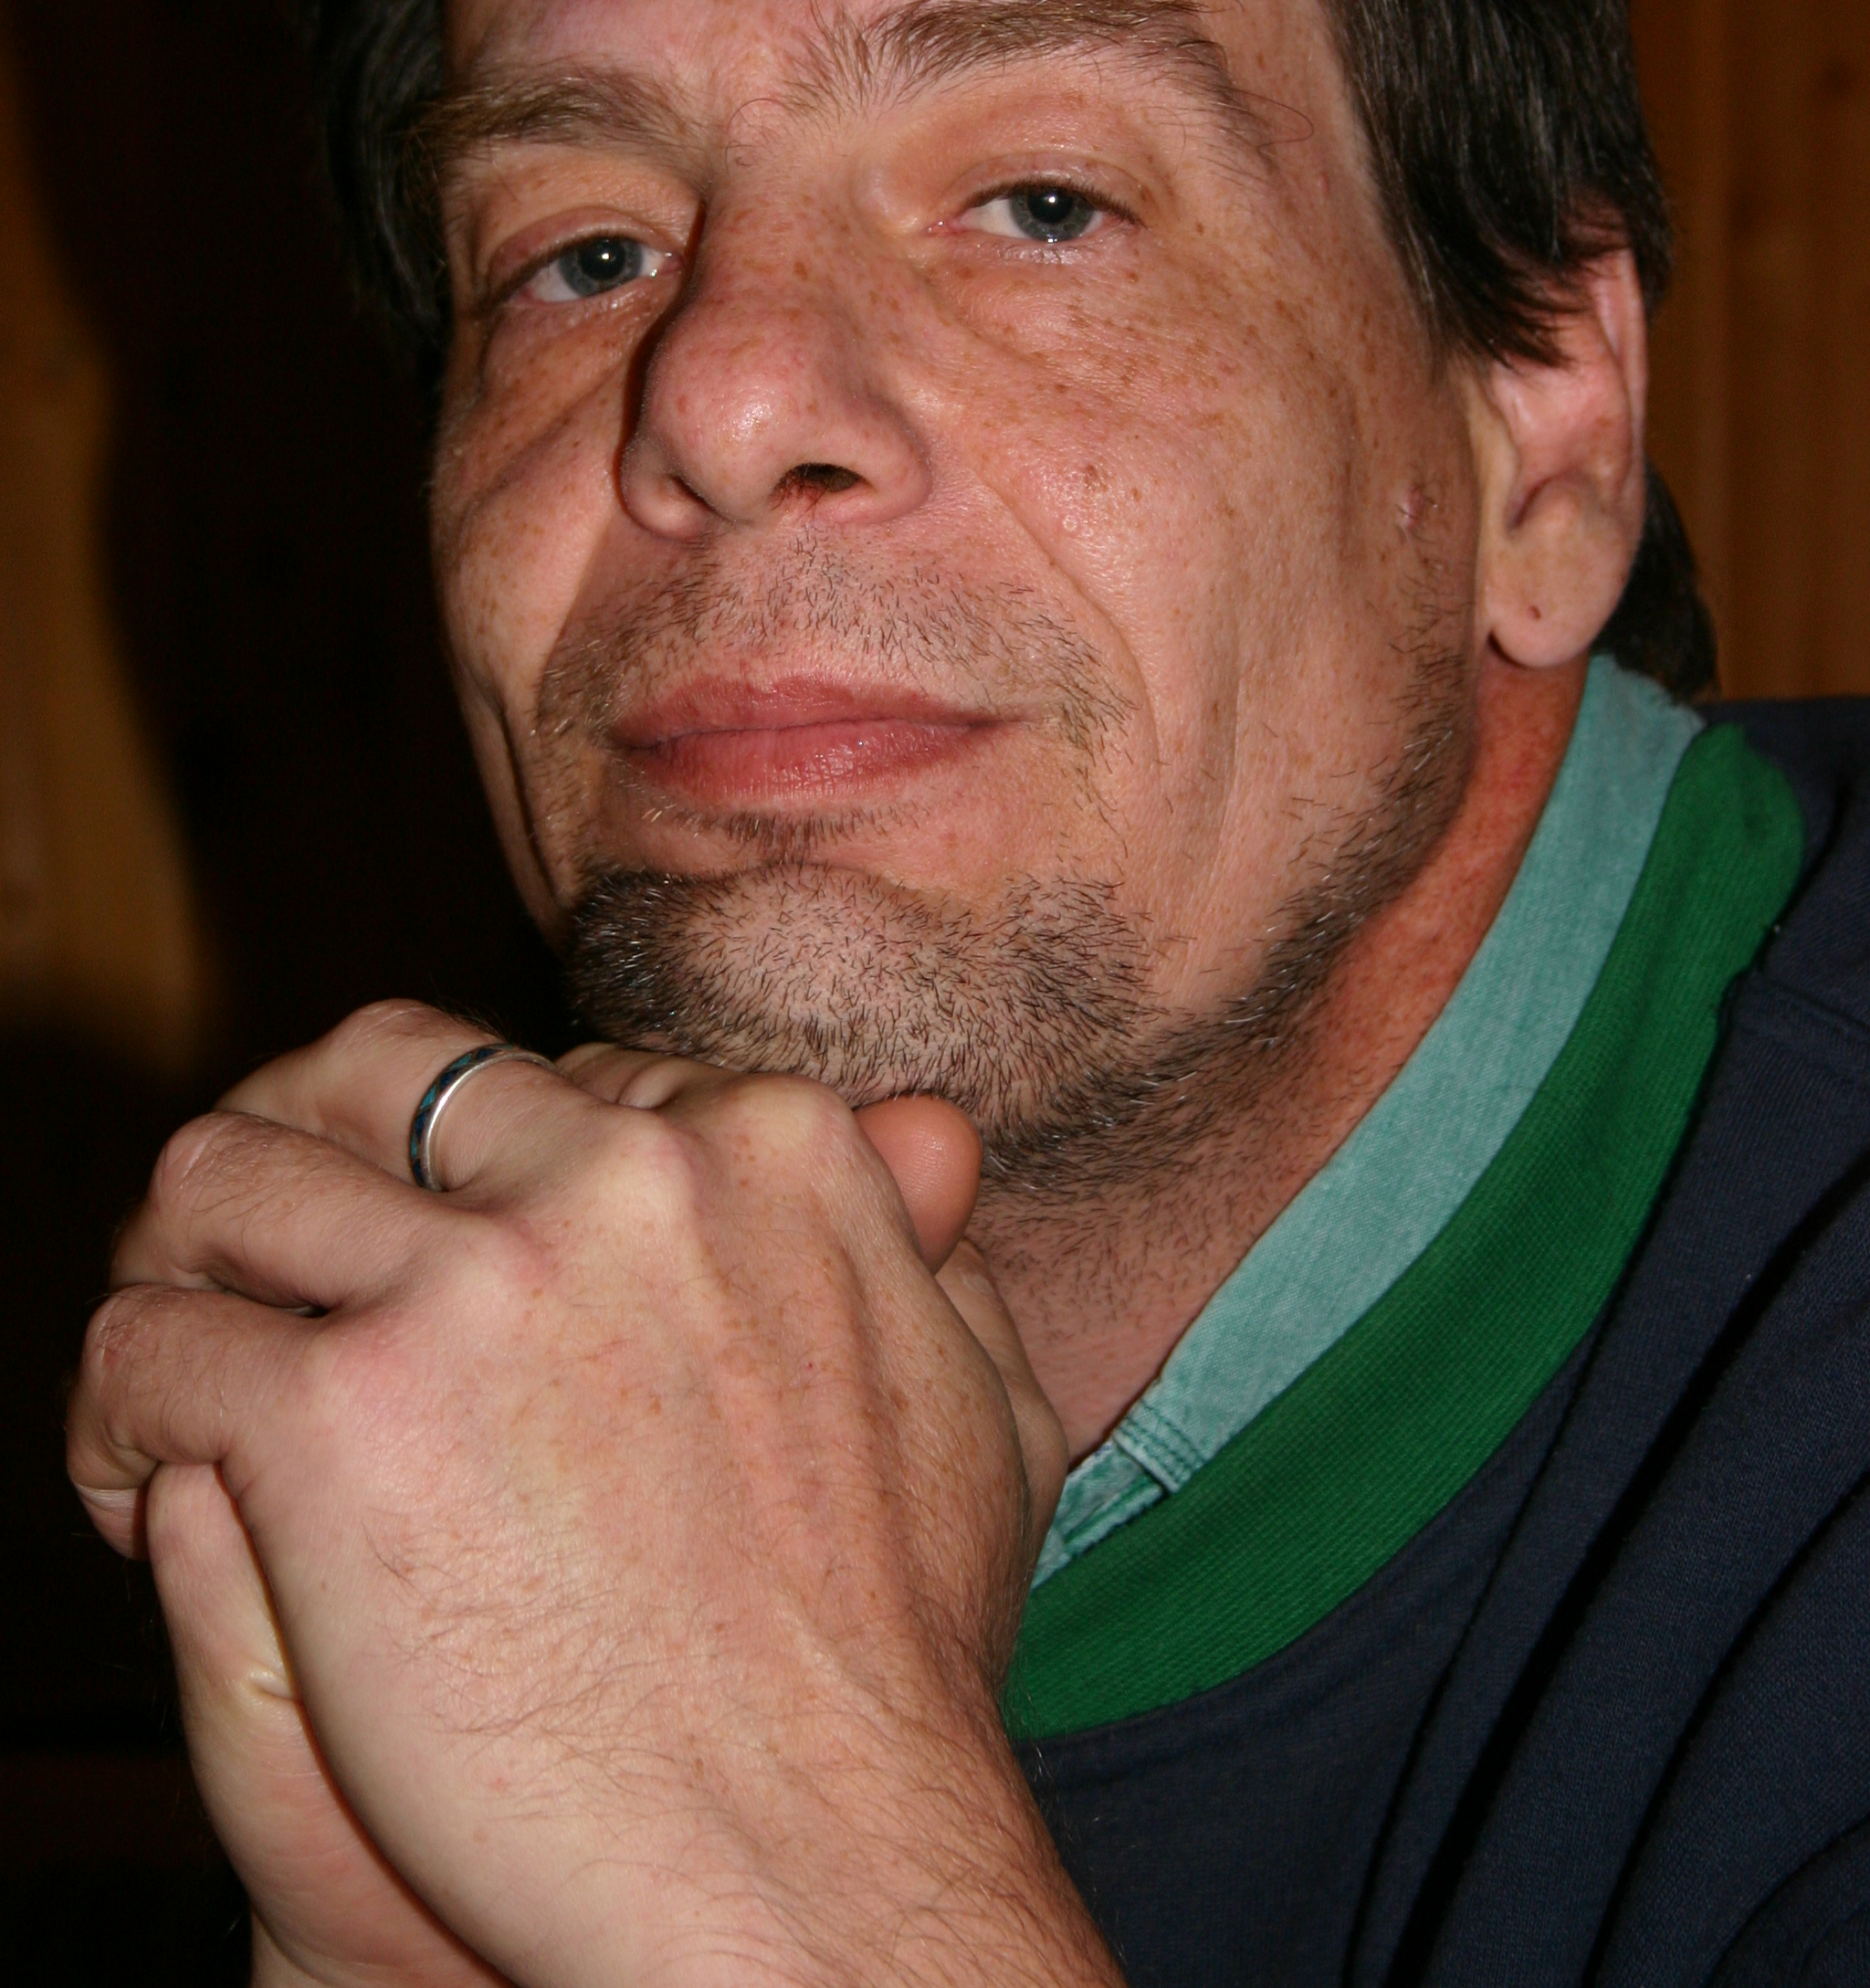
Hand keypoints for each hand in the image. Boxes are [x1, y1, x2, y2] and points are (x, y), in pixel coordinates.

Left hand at [69, 1005, 1103, 1987]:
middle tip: (258, 1254)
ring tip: (179, 1357)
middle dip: (308, 1146)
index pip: (547, 1079)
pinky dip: (122, 1404)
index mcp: (767, 1148)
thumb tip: (924, 1132)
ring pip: (229, 1170)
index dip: (470, 1174)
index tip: (432, 1262)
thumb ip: (932, 1251)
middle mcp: (622, 1175)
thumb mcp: (983, 1409)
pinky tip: (144, 1488)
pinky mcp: (341, 1414)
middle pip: (379, 1075)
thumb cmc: (904, 1664)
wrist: (820, 1872)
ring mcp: (475, 1285)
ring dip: (187, 1252)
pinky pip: (153, 1341)